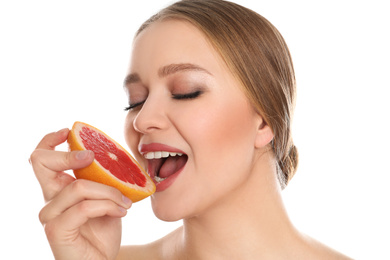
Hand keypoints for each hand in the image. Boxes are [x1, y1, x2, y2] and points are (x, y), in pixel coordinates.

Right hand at [30, 128, 131, 259]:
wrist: (104, 259)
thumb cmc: (104, 228)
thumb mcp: (107, 197)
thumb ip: (103, 179)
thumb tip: (115, 155)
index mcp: (59, 188)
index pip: (42, 158)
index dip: (50, 140)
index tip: (68, 131)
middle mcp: (50, 199)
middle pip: (41, 162)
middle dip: (69, 154)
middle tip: (92, 157)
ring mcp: (51, 215)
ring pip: (78, 187)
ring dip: (108, 192)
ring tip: (124, 203)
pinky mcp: (57, 230)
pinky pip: (84, 207)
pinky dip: (107, 206)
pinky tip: (121, 212)